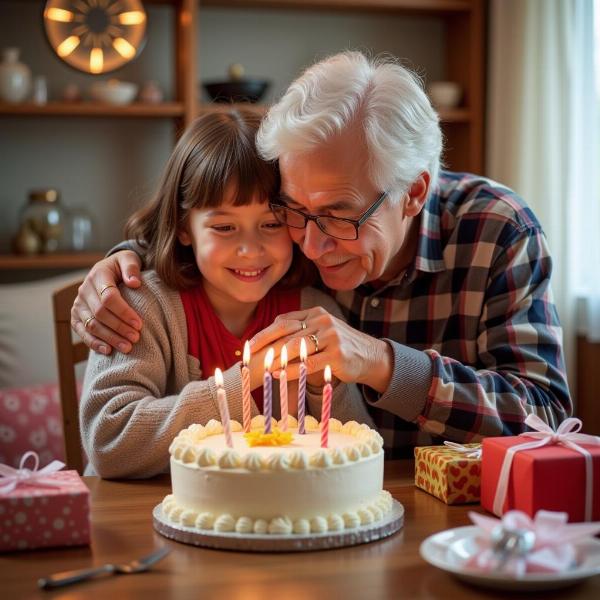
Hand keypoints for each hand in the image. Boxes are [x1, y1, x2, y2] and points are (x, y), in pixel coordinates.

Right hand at [71, 251, 142, 354]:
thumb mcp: (129, 259)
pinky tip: (108, 351)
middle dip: (119, 328)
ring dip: (110, 338)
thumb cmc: (123, 266)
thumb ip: (131, 267)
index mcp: (98, 274)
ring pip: (92, 325)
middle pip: (100, 313)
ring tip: (127, 347)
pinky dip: (94, 342)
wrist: (109, 270)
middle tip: (136, 338)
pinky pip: (82, 332)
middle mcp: (84, 290)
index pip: (109, 297)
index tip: (139, 324)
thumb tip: (134, 283)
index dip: (124, 312)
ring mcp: (78, 304)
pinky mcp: (76, 316)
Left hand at [249, 307, 393, 392]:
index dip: (265, 333)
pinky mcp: (337, 354)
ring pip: (296, 347)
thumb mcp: (321, 333)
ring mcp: (331, 336)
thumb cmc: (339, 348)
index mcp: (316, 313)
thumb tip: (269, 343)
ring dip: (276, 358)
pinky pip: (308, 364)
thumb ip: (300, 333)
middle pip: (287, 332)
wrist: (371, 357)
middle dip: (265, 345)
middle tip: (249, 356)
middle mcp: (323, 321)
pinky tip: (279, 375)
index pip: (284, 321)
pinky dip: (291, 370)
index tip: (250, 344)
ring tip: (262, 367)